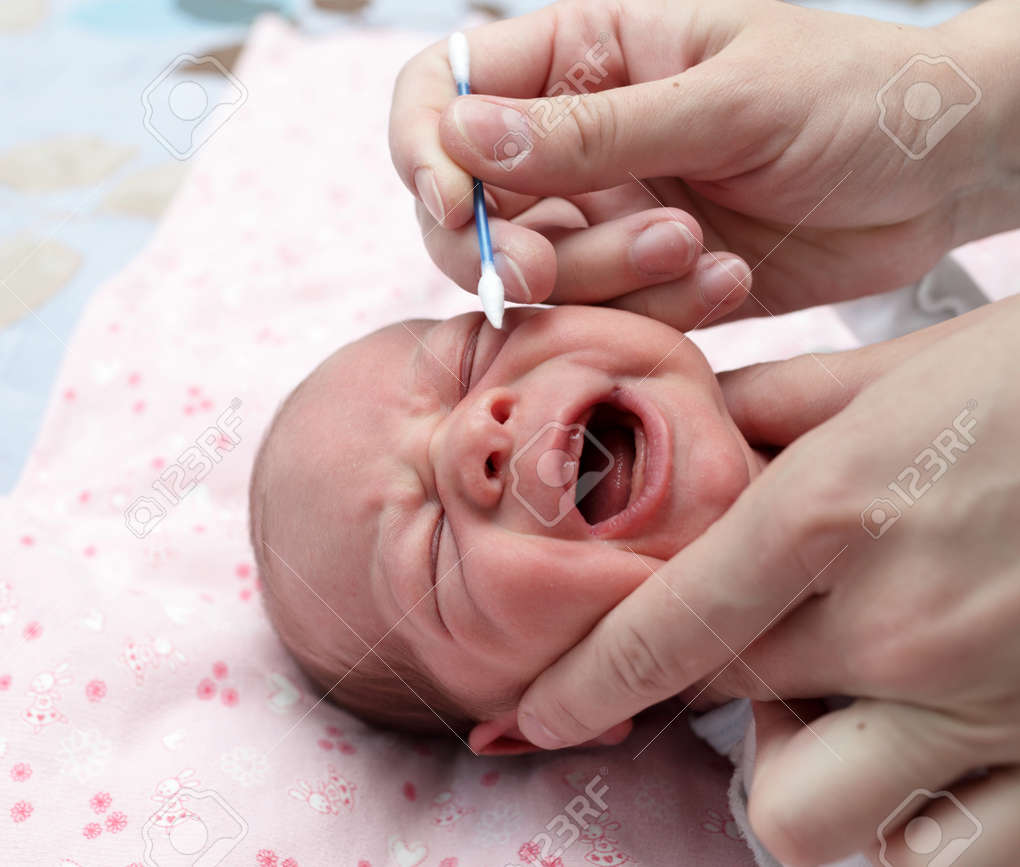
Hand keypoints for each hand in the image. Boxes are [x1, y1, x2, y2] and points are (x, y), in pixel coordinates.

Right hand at [389, 0, 1019, 328]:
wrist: (944, 173)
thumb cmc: (854, 97)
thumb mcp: (725, 101)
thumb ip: (593, 131)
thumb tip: (463, 139)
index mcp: (580, 54)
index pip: (446, 91)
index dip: (422, 150)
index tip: (448, 205)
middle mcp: (575, 136)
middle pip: (465, 205)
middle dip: (498, 246)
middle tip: (545, 269)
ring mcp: (606, 210)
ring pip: (534, 272)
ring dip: (601, 276)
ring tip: (695, 248)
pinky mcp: (641, 278)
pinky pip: (602, 314)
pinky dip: (654, 309)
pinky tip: (726, 276)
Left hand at [515, 296, 1019, 864]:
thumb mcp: (899, 367)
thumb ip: (775, 406)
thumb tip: (684, 429)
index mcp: (833, 514)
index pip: (663, 631)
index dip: (578, 688)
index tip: (530, 715)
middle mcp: (895, 625)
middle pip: (726, 716)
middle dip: (700, 705)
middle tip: (733, 670)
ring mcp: (984, 706)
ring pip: (813, 819)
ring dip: (790, 784)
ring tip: (825, 727)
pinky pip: (943, 855)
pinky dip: (905, 833)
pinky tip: (915, 778)